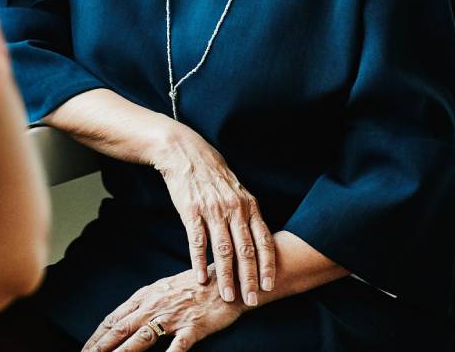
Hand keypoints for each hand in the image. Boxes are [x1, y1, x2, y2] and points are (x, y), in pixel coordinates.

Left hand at [81, 269, 244, 351]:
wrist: (227, 280)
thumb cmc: (194, 286)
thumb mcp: (162, 289)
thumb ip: (143, 304)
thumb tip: (121, 319)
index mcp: (145, 297)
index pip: (115, 319)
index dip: (98, 335)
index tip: (85, 348)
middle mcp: (155, 306)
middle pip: (121, 329)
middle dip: (100, 346)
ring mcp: (173, 317)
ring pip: (142, 338)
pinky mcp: (194, 327)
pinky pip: (178, 345)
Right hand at [147, 121, 275, 304]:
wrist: (186, 154)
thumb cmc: (213, 175)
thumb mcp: (238, 191)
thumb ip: (247, 215)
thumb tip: (258, 241)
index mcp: (249, 206)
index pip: (263, 241)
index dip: (267, 265)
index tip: (269, 286)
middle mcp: (234, 209)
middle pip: (245, 250)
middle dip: (249, 278)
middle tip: (251, 300)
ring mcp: (213, 210)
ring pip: (223, 250)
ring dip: (226, 276)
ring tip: (228, 295)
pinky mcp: (191, 211)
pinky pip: (197, 241)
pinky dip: (199, 262)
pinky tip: (201, 278)